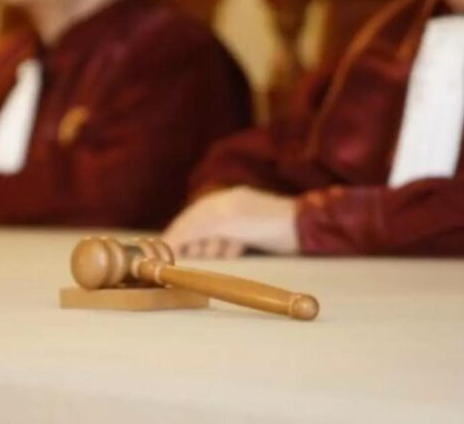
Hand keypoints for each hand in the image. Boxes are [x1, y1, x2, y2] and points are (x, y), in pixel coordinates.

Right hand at [164, 186, 299, 258]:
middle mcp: (222, 210)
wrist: (301, 228)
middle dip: (193, 246)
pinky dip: (225, 251)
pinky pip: (225, 245)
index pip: (185, 221)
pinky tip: (234, 252)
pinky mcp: (246, 236)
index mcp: (215, 202)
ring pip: (210, 240)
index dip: (173, 239)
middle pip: (195, 231)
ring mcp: (235, 223)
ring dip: (211, 250)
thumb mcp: (225, 222)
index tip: (162, 259)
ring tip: (222, 251)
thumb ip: (195, 229)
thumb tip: (168, 243)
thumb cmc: (262, 221)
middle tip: (193, 260)